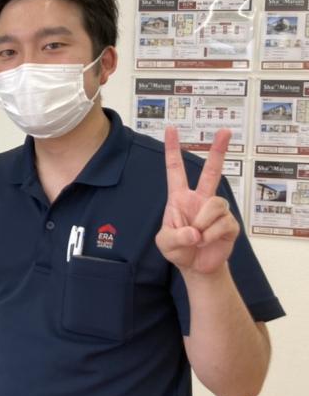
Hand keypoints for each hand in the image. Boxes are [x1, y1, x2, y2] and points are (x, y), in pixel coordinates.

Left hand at [155, 127, 238, 274]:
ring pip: (215, 205)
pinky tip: (206, 242)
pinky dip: (211, 236)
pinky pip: (223, 223)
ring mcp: (217, 210)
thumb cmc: (178, 249)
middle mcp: (200, 199)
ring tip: (197, 237)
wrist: (196, 267)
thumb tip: (195, 232)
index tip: (171, 128)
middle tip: (225, 131)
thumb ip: (175, 237)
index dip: (172, 149)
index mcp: (180, 197)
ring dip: (203, 224)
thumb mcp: (165, 243)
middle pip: (211, 171)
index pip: (175, 169)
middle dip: (218, 151)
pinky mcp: (230, 224)